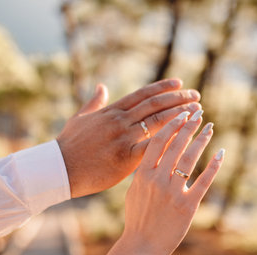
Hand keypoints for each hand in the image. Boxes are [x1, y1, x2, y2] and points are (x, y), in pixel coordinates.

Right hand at [56, 79, 201, 197]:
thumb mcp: (79, 118)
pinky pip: (154, 145)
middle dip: (178, 98)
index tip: (179, 82)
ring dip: (180, 114)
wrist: (59, 169)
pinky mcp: (126, 157)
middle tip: (196, 95)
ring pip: (158, 121)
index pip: (142, 94)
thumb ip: (94, 102)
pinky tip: (185, 135)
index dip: (163, 87)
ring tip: (197, 111)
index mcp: (110, 111)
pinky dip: (171, 138)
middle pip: (155, 105)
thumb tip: (101, 86)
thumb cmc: (68, 146)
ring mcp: (123, 137)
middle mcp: (119, 120)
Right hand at [121, 109, 223, 254]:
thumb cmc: (136, 219)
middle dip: (188, 126)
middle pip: (175, 145)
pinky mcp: (188, 206)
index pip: (158, 142)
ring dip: (201, 140)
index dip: (171, 125)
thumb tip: (151, 156)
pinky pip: (204, 181)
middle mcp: (157, 180)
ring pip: (189, 159)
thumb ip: (142, 173)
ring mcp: (173, 193)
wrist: (140, 247)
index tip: (181, 113)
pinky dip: (214, 165)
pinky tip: (220, 152)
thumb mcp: (133, 192)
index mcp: (143, 175)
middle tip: (198, 113)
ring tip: (209, 126)